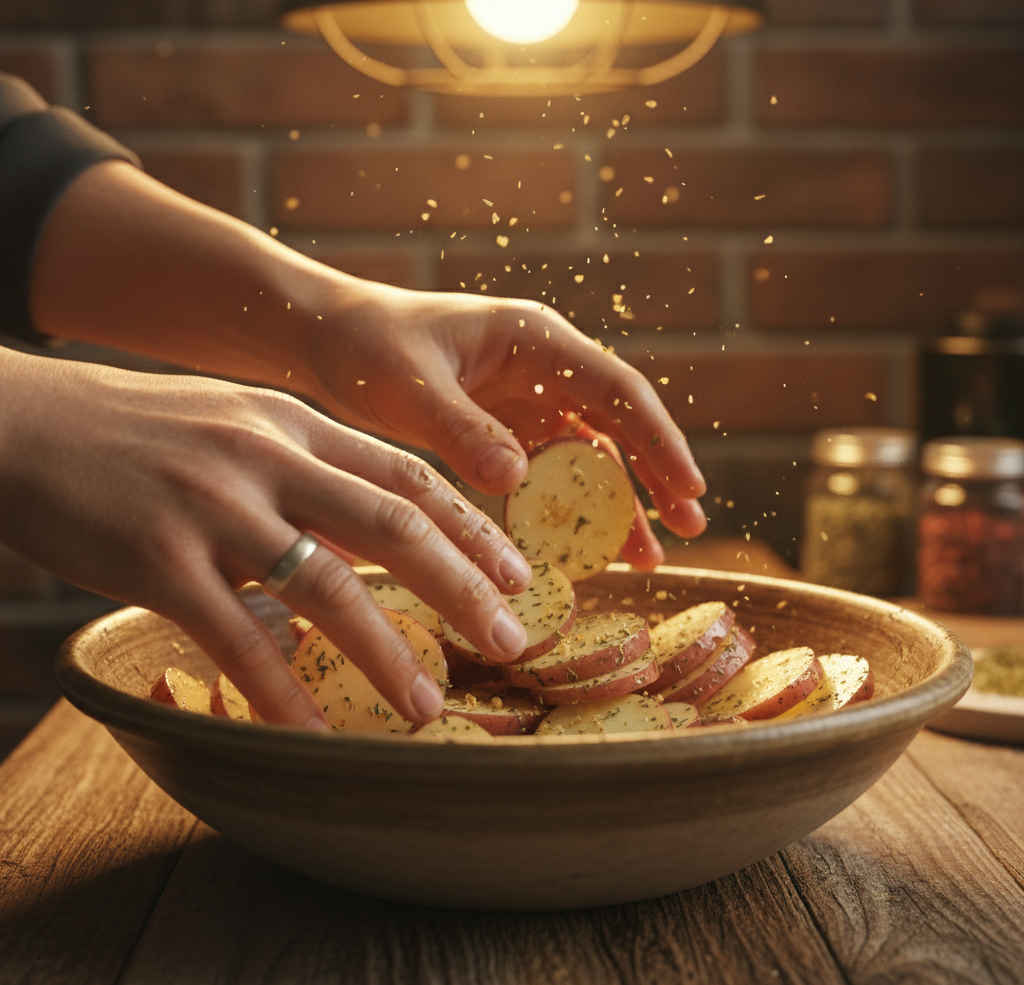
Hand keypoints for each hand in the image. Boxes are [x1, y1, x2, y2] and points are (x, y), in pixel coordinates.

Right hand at [0, 349, 534, 728]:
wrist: (20, 423)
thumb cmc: (137, 430)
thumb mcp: (236, 425)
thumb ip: (306, 469)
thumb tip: (371, 536)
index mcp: (293, 422)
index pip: (408, 474)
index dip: (472, 527)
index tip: (518, 574)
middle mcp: (265, 455)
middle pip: (392, 523)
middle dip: (463, 587)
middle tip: (511, 640)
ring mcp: (212, 505)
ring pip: (327, 584)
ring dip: (388, 651)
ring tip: (428, 704)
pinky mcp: (155, 559)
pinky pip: (236, 637)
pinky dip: (283, 689)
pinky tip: (315, 731)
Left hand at [294, 279, 707, 566]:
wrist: (328, 341)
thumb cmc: (367, 346)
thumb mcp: (410, 386)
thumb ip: (461, 430)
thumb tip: (518, 479)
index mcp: (533, 339)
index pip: (614, 389)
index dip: (656, 439)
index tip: (688, 487)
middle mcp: (542, 368)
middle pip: (616, 425)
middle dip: (654, 475)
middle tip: (690, 527)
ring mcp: (526, 401)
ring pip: (588, 456)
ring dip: (616, 502)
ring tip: (645, 557)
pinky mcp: (504, 431)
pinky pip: (549, 474)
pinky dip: (566, 510)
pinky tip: (580, 549)